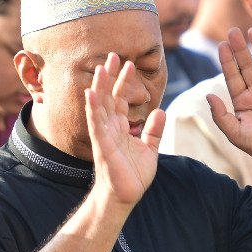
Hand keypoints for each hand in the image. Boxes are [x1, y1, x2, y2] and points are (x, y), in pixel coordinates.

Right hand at [85, 52, 164, 207]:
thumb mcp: (150, 149)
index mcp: (120, 127)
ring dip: (100, 86)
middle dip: (110, 76)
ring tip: (102, 67)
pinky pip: (95, 123)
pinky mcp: (101, 144)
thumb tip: (161, 111)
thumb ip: (154, 130)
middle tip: (113, 55)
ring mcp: (103, 135)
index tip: (127, 62)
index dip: (123, 81)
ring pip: (100, 105)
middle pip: (108, 96)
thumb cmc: (133, 175)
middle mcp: (110, 127)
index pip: (120, 99)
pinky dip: (92, 107)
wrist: (125, 196)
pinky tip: (90, 92)